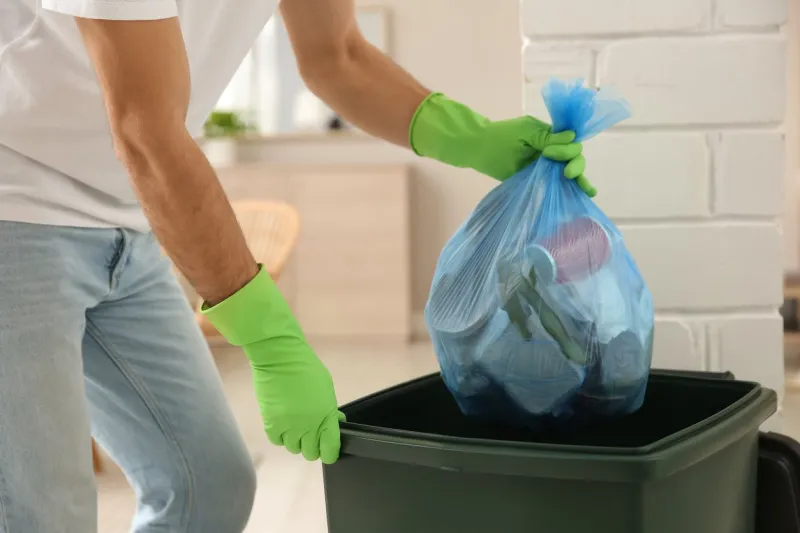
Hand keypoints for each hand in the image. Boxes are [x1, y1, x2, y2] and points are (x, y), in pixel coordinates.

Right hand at [245, 337, 343, 463]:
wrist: (280, 359)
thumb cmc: (308, 369)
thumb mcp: (327, 389)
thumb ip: (331, 410)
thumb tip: (335, 421)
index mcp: (325, 418)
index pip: (330, 450)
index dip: (331, 452)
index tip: (330, 448)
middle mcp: (307, 428)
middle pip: (311, 453)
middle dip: (314, 446)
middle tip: (313, 435)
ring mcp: (288, 428)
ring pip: (294, 448)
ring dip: (297, 441)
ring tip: (297, 428)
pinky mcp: (270, 424)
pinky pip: (277, 441)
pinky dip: (281, 436)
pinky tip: (284, 426)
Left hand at [410, 94, 595, 196]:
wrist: (476, 148)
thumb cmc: (497, 138)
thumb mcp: (523, 134)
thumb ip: (546, 138)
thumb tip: (572, 138)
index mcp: (548, 135)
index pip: (570, 142)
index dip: (568, 151)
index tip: (551, 156)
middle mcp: (550, 150)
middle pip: (572, 157)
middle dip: (576, 165)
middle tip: (568, 175)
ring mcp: (543, 164)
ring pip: (567, 171)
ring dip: (579, 179)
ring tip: (589, 190)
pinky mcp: (536, 177)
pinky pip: (554, 182)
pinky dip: (566, 188)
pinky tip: (580, 195)